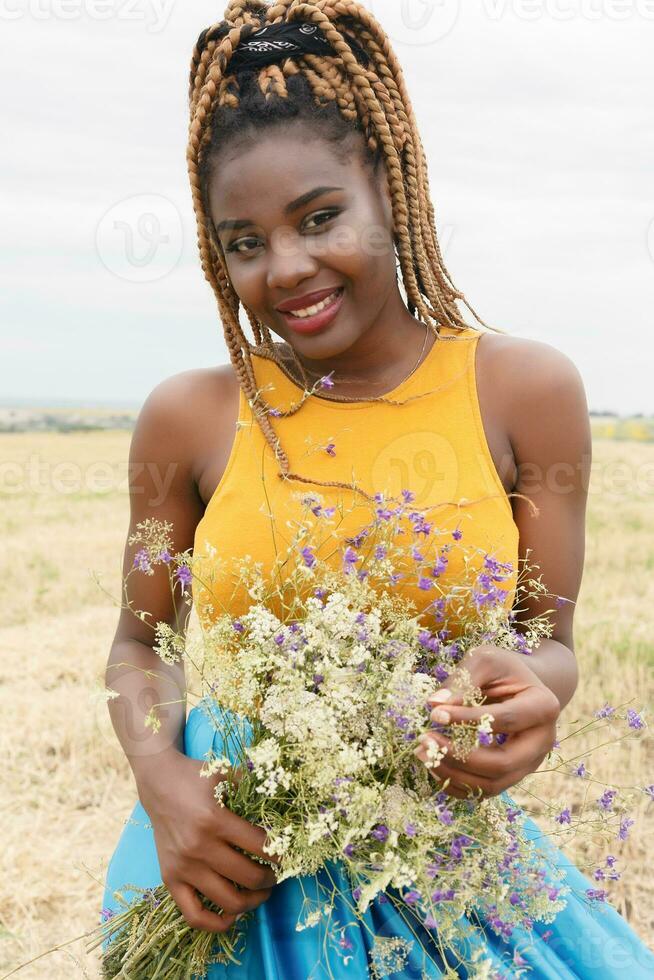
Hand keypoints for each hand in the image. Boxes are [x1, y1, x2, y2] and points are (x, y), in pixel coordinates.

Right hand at [137, 752, 276, 932]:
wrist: (158, 783)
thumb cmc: (196, 778)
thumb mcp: (226, 773)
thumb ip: (253, 785)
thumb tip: (283, 798)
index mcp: (214, 820)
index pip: (259, 846)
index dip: (279, 854)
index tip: (288, 855)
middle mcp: (198, 847)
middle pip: (247, 877)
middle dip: (270, 879)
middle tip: (277, 874)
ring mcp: (183, 867)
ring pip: (226, 900)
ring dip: (252, 901)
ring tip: (262, 892)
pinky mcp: (170, 879)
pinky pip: (193, 915)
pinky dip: (216, 923)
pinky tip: (233, 916)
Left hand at [414, 644, 560, 799]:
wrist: (520, 685)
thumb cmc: (502, 669)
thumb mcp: (485, 661)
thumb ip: (463, 680)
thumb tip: (435, 704)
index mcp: (543, 707)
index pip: (504, 720)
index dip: (467, 720)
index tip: (435, 714)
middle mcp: (543, 742)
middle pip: (503, 763)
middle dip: (460, 757)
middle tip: (425, 740)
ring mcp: (530, 763)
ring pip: (493, 784)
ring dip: (453, 774)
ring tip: (422, 753)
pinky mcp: (513, 775)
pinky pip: (485, 791)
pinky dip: (457, 784)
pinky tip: (433, 764)